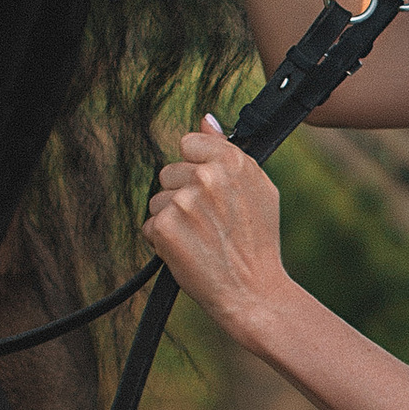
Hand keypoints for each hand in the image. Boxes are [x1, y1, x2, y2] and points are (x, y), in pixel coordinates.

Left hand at [142, 122, 289, 331]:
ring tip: (200, 239)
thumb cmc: (257, 241)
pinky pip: (150, 225)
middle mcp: (207, 177)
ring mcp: (183, 202)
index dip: (196, 168)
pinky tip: (188, 251)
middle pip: (170, 172)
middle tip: (208, 223)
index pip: (188, 143)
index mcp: (232, 162)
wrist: (253, 291)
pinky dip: (163, 241)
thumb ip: (227, 150)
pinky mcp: (164, 227)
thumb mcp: (258, 188)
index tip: (208, 191)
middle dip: (182, 195)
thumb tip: (205, 119)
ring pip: (158, 199)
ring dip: (172, 218)